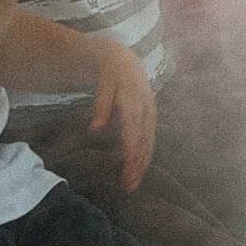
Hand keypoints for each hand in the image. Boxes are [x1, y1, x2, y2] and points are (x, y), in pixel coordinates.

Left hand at [88, 41, 155, 192]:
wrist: (125, 60)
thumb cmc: (110, 71)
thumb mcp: (103, 82)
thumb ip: (101, 105)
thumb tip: (95, 129)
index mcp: (134, 96)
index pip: (134, 123)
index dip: (132, 142)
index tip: (128, 160)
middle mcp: (146, 107)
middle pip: (144, 138)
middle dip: (137, 162)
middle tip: (128, 183)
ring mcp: (150, 115)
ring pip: (148, 143)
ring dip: (141, 165)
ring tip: (131, 185)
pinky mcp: (150, 120)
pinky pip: (149, 142)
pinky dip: (143, 159)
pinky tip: (136, 173)